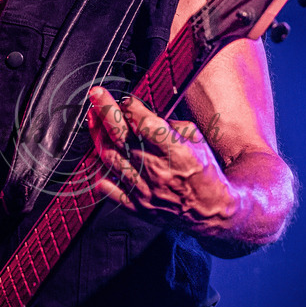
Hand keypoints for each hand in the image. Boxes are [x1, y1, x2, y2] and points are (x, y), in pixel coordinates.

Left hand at [86, 86, 237, 234]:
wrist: (211, 211)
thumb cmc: (205, 175)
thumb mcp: (198, 141)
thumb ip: (172, 125)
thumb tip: (147, 113)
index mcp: (176, 152)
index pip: (145, 123)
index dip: (132, 107)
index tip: (127, 99)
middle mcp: (156, 170)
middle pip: (121, 136)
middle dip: (105, 110)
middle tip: (96, 95)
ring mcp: (144, 189)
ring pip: (109, 158)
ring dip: (98, 135)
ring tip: (94, 120)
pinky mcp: (136, 205)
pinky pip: (108, 188)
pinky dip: (99, 172)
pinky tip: (99, 158)